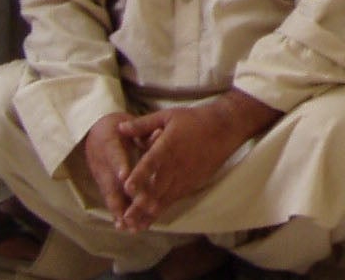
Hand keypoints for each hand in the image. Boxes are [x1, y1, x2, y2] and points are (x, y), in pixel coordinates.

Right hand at [79, 112, 137, 226]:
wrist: (94, 130)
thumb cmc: (118, 125)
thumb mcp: (128, 121)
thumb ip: (143, 130)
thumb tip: (160, 133)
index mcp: (108, 141)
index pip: (114, 154)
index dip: (119, 166)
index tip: (124, 177)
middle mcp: (101, 161)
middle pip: (110, 181)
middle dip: (122, 197)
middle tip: (134, 210)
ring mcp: (99, 174)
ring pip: (109, 194)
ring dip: (119, 211)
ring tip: (129, 225)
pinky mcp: (102, 183)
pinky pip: (109, 199)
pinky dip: (116, 212)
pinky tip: (123, 226)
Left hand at [114, 92, 270, 229]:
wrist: (224, 129)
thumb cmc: (194, 120)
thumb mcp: (168, 116)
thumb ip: (143, 124)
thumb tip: (119, 128)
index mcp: (169, 145)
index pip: (152, 162)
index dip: (140, 175)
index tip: (127, 187)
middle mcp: (176, 164)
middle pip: (157, 187)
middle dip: (141, 204)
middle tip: (125, 217)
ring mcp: (185, 176)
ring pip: (165, 198)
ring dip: (149, 213)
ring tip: (134, 227)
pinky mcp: (190, 183)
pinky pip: (173, 200)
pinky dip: (160, 211)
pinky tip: (148, 221)